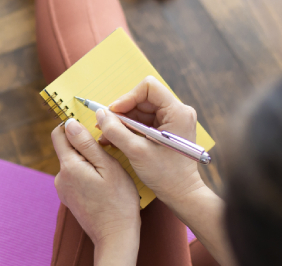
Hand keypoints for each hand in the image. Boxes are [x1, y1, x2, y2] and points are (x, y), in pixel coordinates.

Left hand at [51, 119, 140, 257]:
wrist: (115, 236)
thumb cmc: (118, 201)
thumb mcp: (108, 166)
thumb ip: (86, 144)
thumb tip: (70, 123)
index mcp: (68, 166)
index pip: (59, 134)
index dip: (72, 125)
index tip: (89, 127)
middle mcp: (60, 177)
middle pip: (67, 148)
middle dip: (83, 145)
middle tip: (106, 152)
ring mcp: (63, 189)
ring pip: (73, 163)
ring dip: (87, 161)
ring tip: (107, 170)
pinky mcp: (69, 198)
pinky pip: (75, 177)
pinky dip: (87, 174)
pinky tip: (102, 183)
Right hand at [97, 76, 205, 207]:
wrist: (181, 194)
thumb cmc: (166, 175)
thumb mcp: (137, 152)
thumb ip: (116, 131)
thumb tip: (100, 114)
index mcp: (177, 112)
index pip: (148, 88)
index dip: (128, 97)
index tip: (113, 112)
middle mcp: (178, 112)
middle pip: (142, 99)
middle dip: (122, 112)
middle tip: (105, 126)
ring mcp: (173, 120)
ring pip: (141, 110)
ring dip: (122, 122)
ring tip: (107, 136)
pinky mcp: (167, 129)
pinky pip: (143, 121)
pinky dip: (129, 129)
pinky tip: (115, 139)